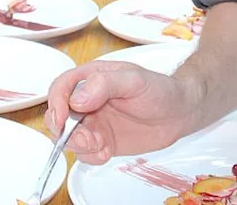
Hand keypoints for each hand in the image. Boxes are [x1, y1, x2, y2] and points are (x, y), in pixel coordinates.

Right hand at [44, 60, 198, 164]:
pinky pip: (84, 152)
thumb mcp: (134, 80)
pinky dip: (90, 156)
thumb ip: (105, 84)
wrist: (180, 113)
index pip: (61, 88)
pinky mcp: (102, 141)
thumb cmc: (160, 90)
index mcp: (91, 79)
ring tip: (100, 146)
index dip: (56, 103)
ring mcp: (94, 122)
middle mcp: (87, 100)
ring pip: (68, 137)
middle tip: (87, 138)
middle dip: (65, 130)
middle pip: (58, 115)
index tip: (63, 118)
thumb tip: (78, 99)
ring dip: (78, 145)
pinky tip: (106, 153)